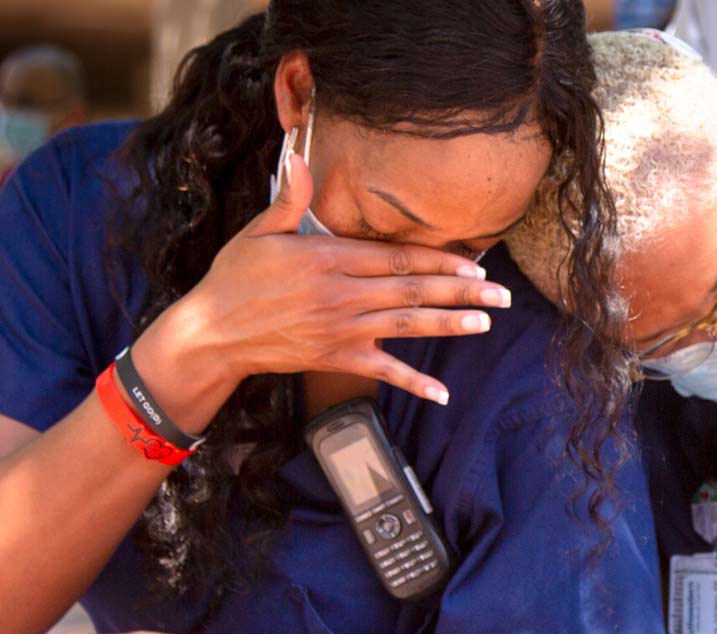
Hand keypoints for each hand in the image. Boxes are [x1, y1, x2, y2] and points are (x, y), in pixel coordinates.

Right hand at [139, 149, 512, 409]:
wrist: (213, 332)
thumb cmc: (235, 276)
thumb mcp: (259, 230)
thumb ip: (289, 197)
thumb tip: (300, 157)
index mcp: (328, 258)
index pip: (396, 258)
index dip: (438, 262)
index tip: (473, 263)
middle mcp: (341, 294)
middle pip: (412, 291)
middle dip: (462, 292)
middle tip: (502, 294)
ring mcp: (340, 329)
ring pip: (406, 326)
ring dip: (450, 325)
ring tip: (486, 322)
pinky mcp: (334, 358)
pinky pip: (381, 371)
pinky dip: (412, 382)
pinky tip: (442, 393)